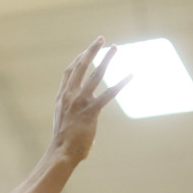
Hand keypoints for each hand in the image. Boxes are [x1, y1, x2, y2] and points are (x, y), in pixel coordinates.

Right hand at [49, 37, 130, 162]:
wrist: (62, 153)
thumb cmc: (65, 141)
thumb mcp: (64, 120)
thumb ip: (75, 109)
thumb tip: (90, 108)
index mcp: (62, 97)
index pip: (70, 72)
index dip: (79, 59)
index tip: (87, 51)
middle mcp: (70, 95)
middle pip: (81, 66)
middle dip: (92, 50)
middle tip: (101, 38)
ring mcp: (80, 102)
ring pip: (95, 75)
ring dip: (106, 59)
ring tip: (115, 48)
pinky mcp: (91, 111)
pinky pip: (109, 94)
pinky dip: (121, 83)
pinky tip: (131, 75)